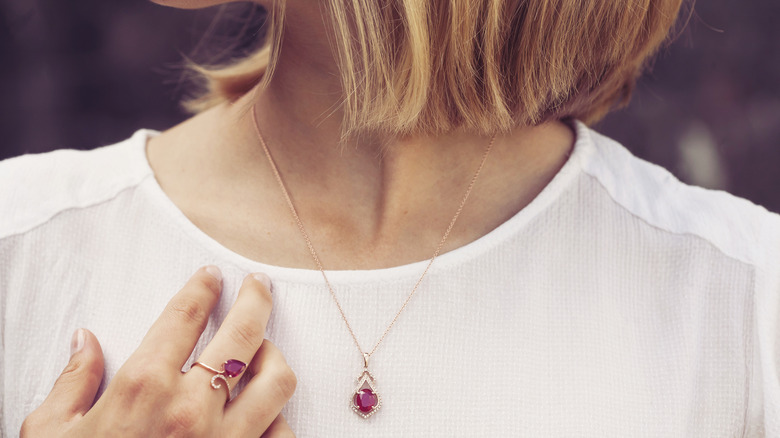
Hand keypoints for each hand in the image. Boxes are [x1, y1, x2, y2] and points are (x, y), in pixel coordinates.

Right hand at [21, 266, 296, 436]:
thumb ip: (72, 382)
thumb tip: (85, 340)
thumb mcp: (50, 434)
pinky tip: (264, 413)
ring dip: (275, 357)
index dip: (202, 288)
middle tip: (258, 287)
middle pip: (245, 334)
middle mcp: (192, 409)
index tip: (212, 276)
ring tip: (264, 351)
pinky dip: (278, 419)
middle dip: (257, 300)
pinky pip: (282, 434)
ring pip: (278, 380)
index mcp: (143, 388)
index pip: (185, 316)